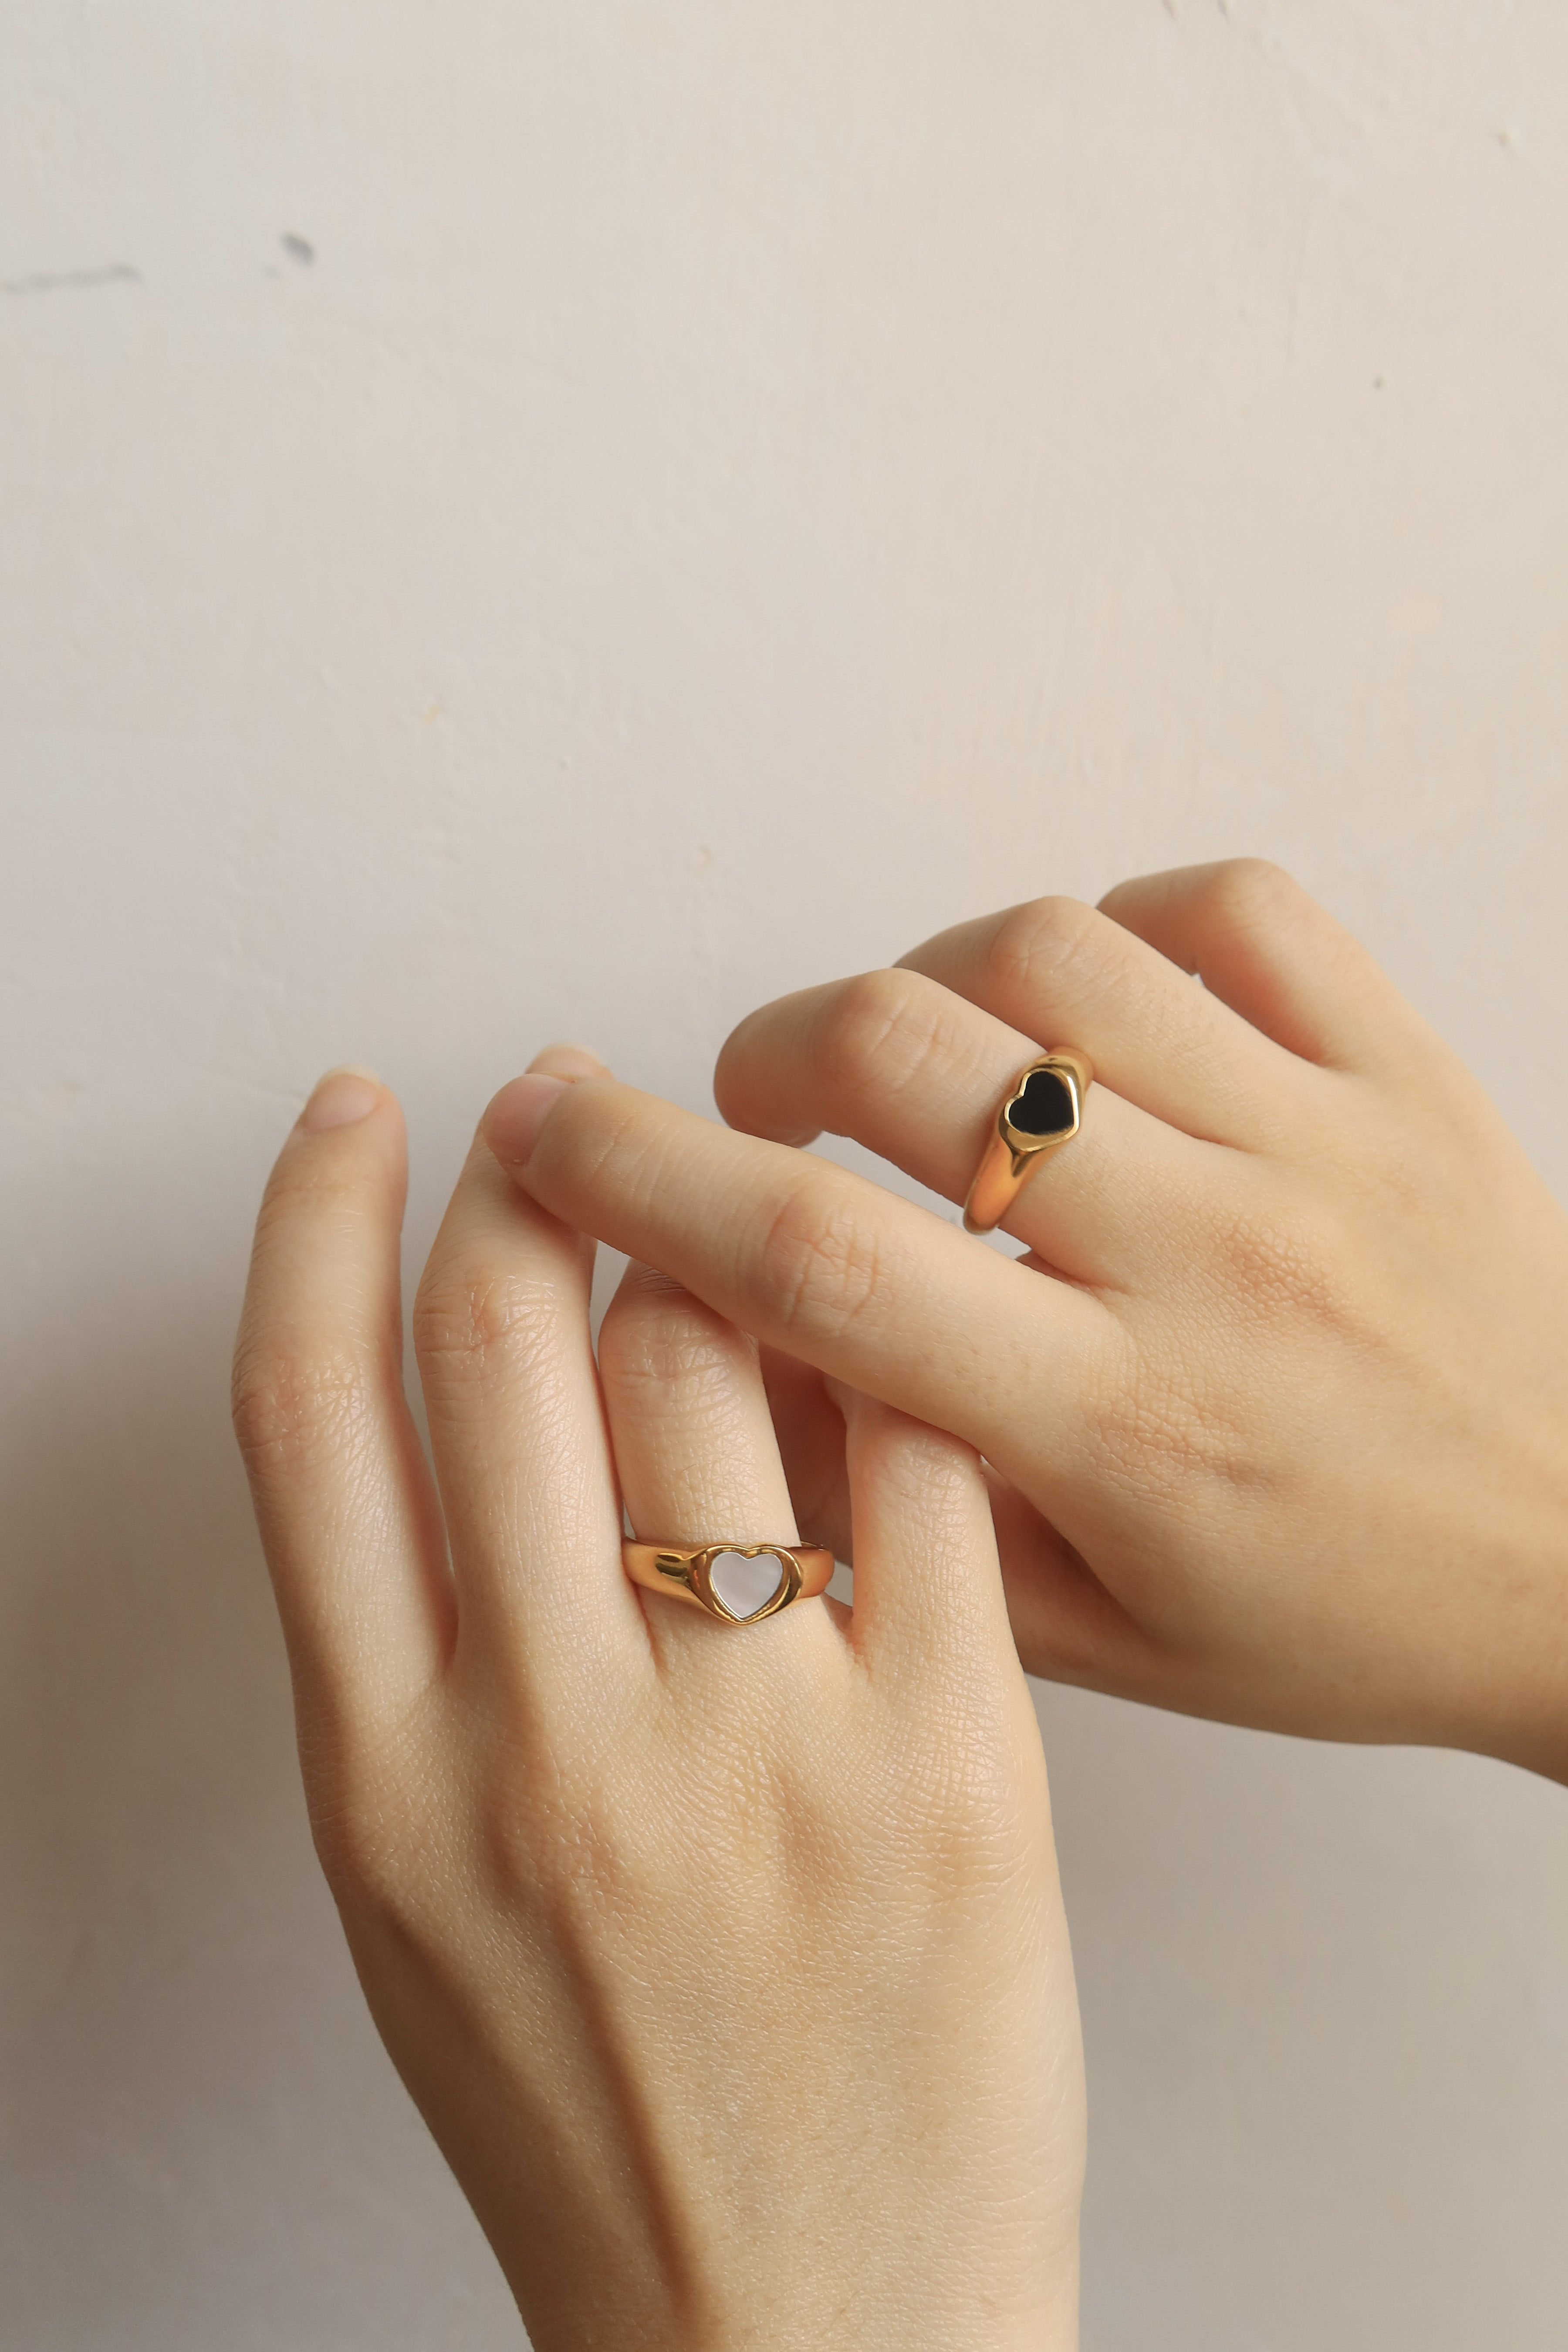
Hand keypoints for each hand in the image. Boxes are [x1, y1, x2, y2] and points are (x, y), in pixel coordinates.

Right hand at [233, 1054, 1083, 2351]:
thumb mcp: (420, 1893)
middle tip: (577, 1117)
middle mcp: (555, 1739)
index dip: (319, 1218)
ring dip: (722, 1241)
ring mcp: (764, 1750)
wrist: (802, 2335)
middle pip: (507, 1334)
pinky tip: (895, 1313)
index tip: (359, 1112)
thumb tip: (460, 1394)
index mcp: (390, 1772)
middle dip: (540, 1170)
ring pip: (718, 1351)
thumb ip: (421, 1656)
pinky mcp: (958, 1764)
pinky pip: (913, 1465)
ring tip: (746, 1227)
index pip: (307, 1407)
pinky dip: (897, 1352)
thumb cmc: (597, 2110)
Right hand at [485, 866, 1567, 1783]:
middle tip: (759, 1103)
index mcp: (1123, 1422)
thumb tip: (734, 1377)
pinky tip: (1088, 1012)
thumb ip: (907, 1517)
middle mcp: (1214, 1261)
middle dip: (771, 1047)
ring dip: (934, 979)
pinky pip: (1234, 904)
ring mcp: (1322, 1142)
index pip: (820, 1261)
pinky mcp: (1405, 1066)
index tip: (547, 1128)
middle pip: (912, 1054)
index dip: (641, 1174)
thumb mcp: (1109, 1639)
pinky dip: (1123, 921)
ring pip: (1053, 954)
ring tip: (927, 1061)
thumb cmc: (1353, 1616)